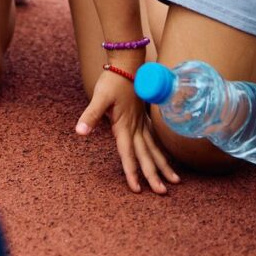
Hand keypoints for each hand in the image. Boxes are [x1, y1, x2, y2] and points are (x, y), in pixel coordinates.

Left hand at [76, 68, 179, 194]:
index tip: (137, 189)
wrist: (127, 63)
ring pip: (154, 149)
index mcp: (124, 126)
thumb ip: (90, 116)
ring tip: (175, 180)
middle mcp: (135, 127)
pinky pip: (154, 138)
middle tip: (162, 192)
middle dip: (153, 175)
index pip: (128, 154)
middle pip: (145, 156)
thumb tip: (79, 132)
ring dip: (163, 165)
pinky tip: (164, 158)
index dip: (131, 172)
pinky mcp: (143, 117)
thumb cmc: (112, 80)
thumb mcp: (98, 97)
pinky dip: (160, 151)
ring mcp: (141, 122)